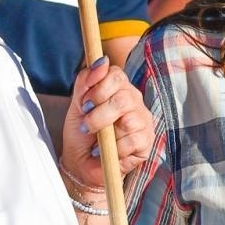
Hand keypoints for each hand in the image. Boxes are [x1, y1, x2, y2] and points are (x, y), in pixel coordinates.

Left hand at [59, 57, 153, 191]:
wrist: (81, 164)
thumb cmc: (81, 134)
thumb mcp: (77, 106)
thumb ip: (86, 81)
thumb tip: (100, 60)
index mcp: (118, 88)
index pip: (116, 75)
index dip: (98, 88)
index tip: (85, 103)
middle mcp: (134, 101)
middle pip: (123, 97)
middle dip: (99, 114)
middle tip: (87, 126)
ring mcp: (143, 121)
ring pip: (129, 119)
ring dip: (105, 133)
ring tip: (96, 141)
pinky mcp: (146, 142)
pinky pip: (133, 140)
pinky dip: (115, 149)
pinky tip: (108, 152)